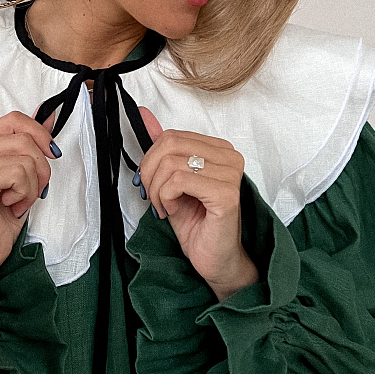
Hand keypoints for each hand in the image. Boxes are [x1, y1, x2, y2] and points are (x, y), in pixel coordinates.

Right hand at [0, 110, 58, 273]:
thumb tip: (50, 114)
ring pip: (25, 158)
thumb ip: (33, 140)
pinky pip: (18, 174)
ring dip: (32, 185)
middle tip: (32, 190)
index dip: (40, 134)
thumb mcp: (24, 170)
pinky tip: (10, 204)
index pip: (15, 119)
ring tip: (17, 199)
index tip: (51, 154)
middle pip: (25, 139)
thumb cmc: (3, 211)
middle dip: (41, 168)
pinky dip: (24, 193)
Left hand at [137, 107, 258, 297]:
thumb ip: (161, 147)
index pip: (171, 136)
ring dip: (156, 190)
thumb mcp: (171, 179)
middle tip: (153, 197)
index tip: (152, 184)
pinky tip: (173, 211)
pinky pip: (179, 181)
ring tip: (164, 207)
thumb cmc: (196, 222)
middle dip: (150, 173)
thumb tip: (143, 114)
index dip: (150, 160)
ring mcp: (231, 174)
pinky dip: (165, 197)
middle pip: (169, 145)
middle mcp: (230, 156)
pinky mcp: (226, 194)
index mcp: (219, 148)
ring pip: (171, 164)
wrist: (214, 259)